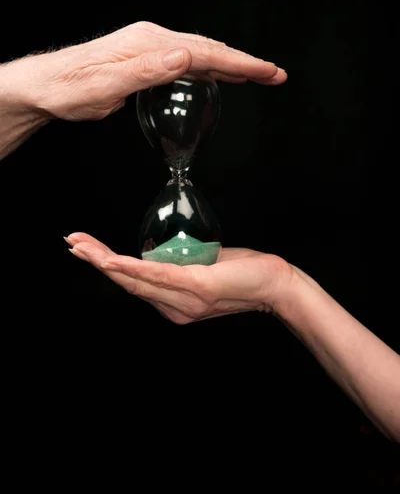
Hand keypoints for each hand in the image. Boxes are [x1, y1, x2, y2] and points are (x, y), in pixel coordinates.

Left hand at [8, 22, 286, 120]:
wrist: (46, 87)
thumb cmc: (71, 89)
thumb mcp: (106, 85)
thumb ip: (146, 72)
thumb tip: (185, 57)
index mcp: (149, 44)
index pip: (205, 52)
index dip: (240, 62)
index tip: (268, 72)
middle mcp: (153, 41)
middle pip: (209, 49)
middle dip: (245, 62)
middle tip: (274, 75)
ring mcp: (150, 49)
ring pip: (200, 54)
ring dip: (230, 65)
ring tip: (256, 76)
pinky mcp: (145, 60)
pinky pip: (186, 63)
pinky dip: (208, 70)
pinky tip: (218, 77)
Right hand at [65, 232, 292, 323]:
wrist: (276, 285)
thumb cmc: (244, 273)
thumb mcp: (204, 270)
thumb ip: (180, 266)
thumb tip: (162, 250)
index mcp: (173, 305)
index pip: (134, 284)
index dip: (108, 267)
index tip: (87, 248)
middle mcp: (173, 309)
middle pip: (126, 282)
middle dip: (95, 260)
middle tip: (71, 242)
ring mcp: (183, 300)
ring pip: (135, 279)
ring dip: (104, 260)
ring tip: (81, 246)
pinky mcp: (195, 287)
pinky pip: (156, 276)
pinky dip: (130, 267)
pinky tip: (111, 260)